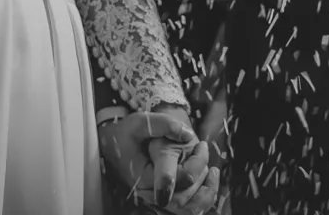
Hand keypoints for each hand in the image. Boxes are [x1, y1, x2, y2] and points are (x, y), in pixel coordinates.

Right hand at [97, 107, 218, 211]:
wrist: (115, 144)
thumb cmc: (128, 133)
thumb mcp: (142, 121)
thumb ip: (164, 125)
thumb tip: (188, 136)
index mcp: (145, 176)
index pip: (177, 180)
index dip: (195, 165)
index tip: (200, 145)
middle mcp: (151, 193)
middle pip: (185, 198)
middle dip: (202, 175)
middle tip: (203, 148)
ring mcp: (157, 198)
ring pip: (189, 210)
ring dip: (206, 192)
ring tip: (214, 171)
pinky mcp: (165, 199)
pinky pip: (188, 209)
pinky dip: (203, 198)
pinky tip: (210, 179)